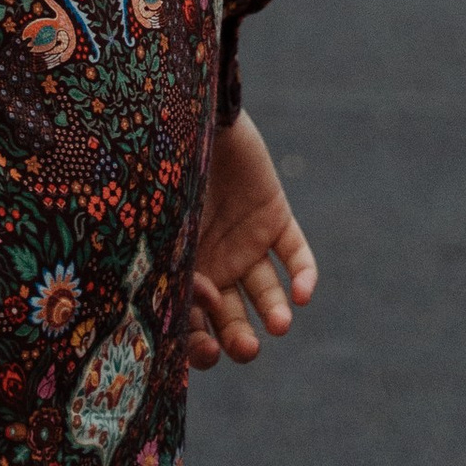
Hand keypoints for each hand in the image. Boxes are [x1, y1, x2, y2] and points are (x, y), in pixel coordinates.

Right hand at [186, 109, 315, 370]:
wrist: (187, 114)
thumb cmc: (161, 170)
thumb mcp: (161, 225)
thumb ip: (171, 264)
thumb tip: (192, 306)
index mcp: (181, 270)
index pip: (193, 324)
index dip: (200, 344)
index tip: (207, 350)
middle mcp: (216, 264)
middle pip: (233, 318)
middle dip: (239, 338)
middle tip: (247, 348)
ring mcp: (247, 241)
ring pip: (267, 293)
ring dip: (275, 312)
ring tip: (279, 324)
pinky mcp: (275, 217)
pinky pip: (295, 253)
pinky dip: (304, 274)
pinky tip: (303, 295)